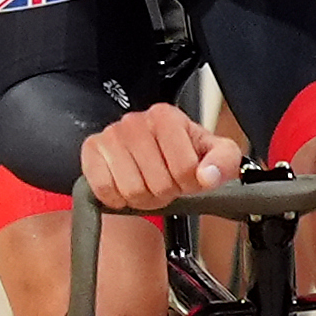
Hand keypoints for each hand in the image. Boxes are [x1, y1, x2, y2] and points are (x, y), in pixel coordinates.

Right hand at [75, 103, 236, 213]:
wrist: (151, 150)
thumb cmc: (181, 152)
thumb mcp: (213, 153)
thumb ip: (224, 162)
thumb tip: (208, 176)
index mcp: (166, 117)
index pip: (186, 169)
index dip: (189, 183)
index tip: (186, 177)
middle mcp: (135, 121)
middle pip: (158, 183)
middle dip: (165, 192)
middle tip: (164, 183)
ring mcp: (110, 136)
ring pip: (131, 190)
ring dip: (142, 198)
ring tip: (146, 185)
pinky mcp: (91, 152)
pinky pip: (104, 190)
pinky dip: (117, 198)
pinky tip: (125, 186)